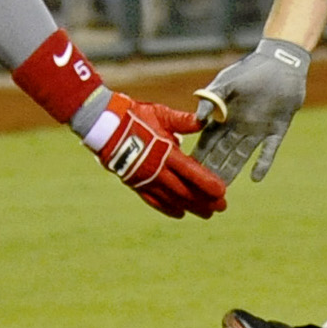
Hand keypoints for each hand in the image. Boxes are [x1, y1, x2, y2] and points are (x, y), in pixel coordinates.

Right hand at [82, 91, 226, 218]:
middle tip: (221, 207)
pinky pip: (154, 201)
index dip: (207, 183)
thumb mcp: (161, 113)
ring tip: (206, 214)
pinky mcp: (135, 183)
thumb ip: (183, 121)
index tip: (222, 192)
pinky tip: (180, 213)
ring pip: (172, 199)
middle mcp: (157, 170)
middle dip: (204, 200)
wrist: (104, 126)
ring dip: (190, 207)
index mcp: (165, 152)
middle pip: (184, 190)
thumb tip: (205, 120)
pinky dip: (168, 209)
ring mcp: (145, 179)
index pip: (191, 171)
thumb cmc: (135, 116)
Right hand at [191, 36, 310, 183]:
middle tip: (201, 189)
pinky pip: (269, 151)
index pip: (208, 140)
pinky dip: (263, 163)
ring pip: (241, 156)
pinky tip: (256, 178)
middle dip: (212, 170)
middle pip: (223, 153)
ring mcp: (258, 130)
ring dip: (232, 171)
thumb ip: (212, 97)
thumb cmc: (252, 68)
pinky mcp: (277, 130)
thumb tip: (198, 118)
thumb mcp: (228, 80)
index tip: (188, 171)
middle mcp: (239, 127)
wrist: (282, 63)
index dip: (199, 155)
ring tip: (223, 190)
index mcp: (225, 116)